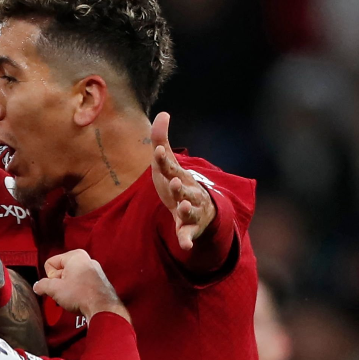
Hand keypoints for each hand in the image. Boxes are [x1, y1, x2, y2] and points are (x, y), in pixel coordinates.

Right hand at [34, 250, 128, 321]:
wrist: (102, 309)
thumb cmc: (82, 295)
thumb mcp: (54, 289)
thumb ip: (42, 285)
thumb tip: (37, 286)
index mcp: (75, 256)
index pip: (50, 264)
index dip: (50, 277)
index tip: (58, 285)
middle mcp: (86, 260)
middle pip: (60, 271)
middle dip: (59, 283)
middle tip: (65, 292)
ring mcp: (94, 270)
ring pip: (70, 278)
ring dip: (68, 289)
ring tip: (73, 297)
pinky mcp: (98, 281)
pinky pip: (80, 284)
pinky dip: (78, 291)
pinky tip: (80, 299)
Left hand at [150, 112, 214, 250]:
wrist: (201, 209)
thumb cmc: (179, 183)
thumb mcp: (168, 164)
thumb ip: (161, 140)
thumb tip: (163, 113)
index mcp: (180, 176)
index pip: (170, 166)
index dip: (163, 160)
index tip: (157, 151)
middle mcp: (189, 192)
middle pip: (185, 189)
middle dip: (180, 185)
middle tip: (174, 181)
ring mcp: (191, 210)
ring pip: (190, 210)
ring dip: (187, 208)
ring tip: (182, 206)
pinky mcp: (188, 228)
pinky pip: (188, 234)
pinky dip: (186, 239)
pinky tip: (185, 246)